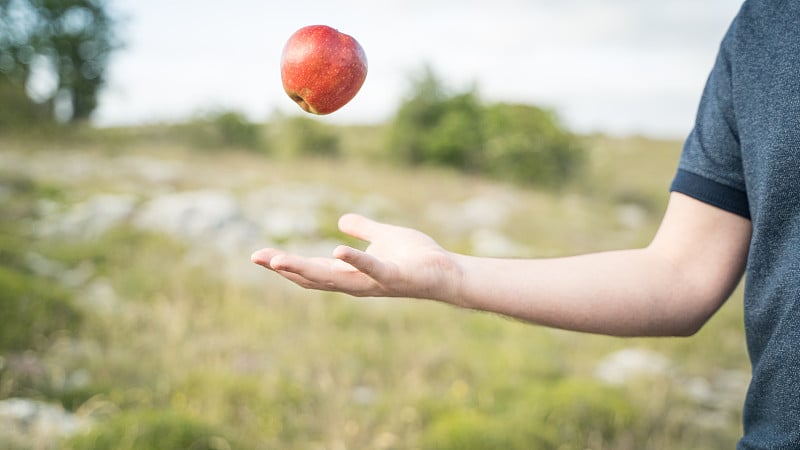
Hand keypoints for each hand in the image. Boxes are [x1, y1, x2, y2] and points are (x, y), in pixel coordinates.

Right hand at [250, 213, 461, 299]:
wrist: (448, 273)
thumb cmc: (418, 258)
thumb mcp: (384, 236)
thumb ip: (363, 229)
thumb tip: (342, 220)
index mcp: (351, 273)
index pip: (312, 270)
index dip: (286, 264)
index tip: (259, 255)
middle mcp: (357, 282)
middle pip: (314, 278)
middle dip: (285, 269)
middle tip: (258, 258)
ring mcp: (374, 282)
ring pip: (334, 278)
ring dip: (305, 268)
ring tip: (279, 259)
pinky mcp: (394, 276)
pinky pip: (372, 268)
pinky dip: (354, 260)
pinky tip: (337, 249)